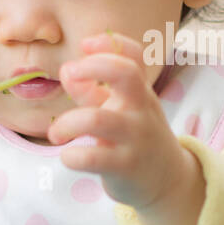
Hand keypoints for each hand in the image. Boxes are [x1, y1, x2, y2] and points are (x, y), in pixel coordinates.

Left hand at [50, 32, 193, 213]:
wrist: (168, 181)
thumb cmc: (135, 138)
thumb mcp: (120, 110)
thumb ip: (92, 90)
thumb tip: (67, 70)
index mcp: (140, 91)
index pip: (133, 55)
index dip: (109, 42)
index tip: (85, 45)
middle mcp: (141, 109)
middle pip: (125, 73)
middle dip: (92, 66)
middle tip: (69, 74)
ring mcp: (135, 137)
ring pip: (97, 119)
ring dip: (67, 123)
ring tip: (55, 134)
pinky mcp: (126, 166)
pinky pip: (92, 158)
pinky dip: (71, 156)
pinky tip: (69, 157)